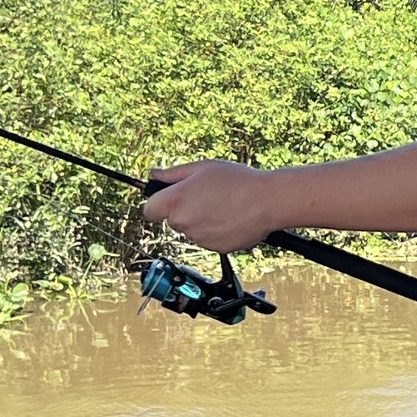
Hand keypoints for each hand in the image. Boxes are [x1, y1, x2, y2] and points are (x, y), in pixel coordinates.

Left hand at [144, 159, 278, 252]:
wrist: (267, 201)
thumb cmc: (237, 180)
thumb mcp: (202, 167)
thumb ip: (172, 174)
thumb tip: (154, 175)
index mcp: (175, 201)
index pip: (149, 210)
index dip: (157, 204)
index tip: (168, 199)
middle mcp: (183, 222)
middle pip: (173, 220)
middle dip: (184, 210)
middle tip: (207, 196)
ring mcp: (199, 238)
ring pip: (192, 230)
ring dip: (201, 221)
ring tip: (223, 206)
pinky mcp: (215, 248)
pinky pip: (208, 240)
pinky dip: (216, 231)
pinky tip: (230, 218)